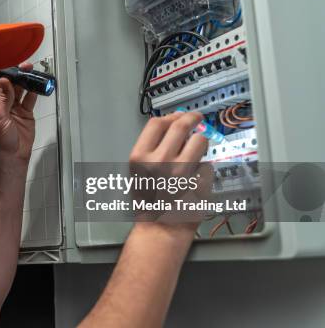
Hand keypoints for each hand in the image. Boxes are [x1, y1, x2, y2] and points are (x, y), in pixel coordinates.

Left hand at [0, 62, 37, 164]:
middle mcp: (3, 104)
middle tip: (23, 67)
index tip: (9, 66)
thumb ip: (2, 100)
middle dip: (17, 75)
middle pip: (11, 85)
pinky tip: (37, 85)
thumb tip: (3, 82)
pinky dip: (34, 92)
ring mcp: (15, 109)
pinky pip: (30, 100)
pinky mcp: (25, 114)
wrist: (11, 157)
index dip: (4, 75)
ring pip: (21, 90)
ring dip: (26, 81)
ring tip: (31, 72)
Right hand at [129, 112, 213, 230]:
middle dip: (193, 118)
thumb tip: (172, 127)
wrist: (160, 228)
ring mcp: (181, 171)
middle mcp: (160, 161)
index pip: (157, 123)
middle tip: (197, 118)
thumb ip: (152, 148)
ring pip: (200, 140)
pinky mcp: (198, 181)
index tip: (179, 116)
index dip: (171, 116)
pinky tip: (196, 176)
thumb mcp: (138, 170)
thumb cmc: (148, 203)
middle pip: (181, 125)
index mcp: (140, 156)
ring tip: (198, 150)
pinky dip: (204, 167)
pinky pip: (207, 164)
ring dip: (201, 141)